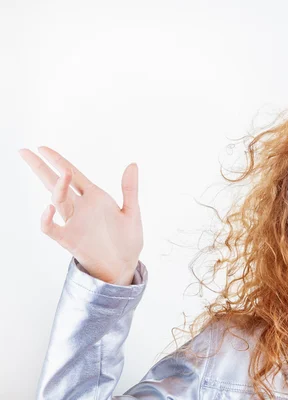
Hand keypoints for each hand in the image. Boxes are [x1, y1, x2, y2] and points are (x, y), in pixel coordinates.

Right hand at [18, 146, 143, 284]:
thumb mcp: (132, 213)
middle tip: (26, 151)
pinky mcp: (69, 239)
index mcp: (96, 198)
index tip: (43, 148)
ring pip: (56, 200)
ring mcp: (74, 222)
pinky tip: (48, 208)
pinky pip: (52, 228)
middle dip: (42, 167)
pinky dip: (46, 219)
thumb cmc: (127, 241)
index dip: (58, 161)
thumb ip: (129, 189)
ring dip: (57, 187)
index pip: (73, 175)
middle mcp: (81, 207)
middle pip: (57, 183)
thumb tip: (132, 164)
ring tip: (60, 173)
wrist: (123, 267)